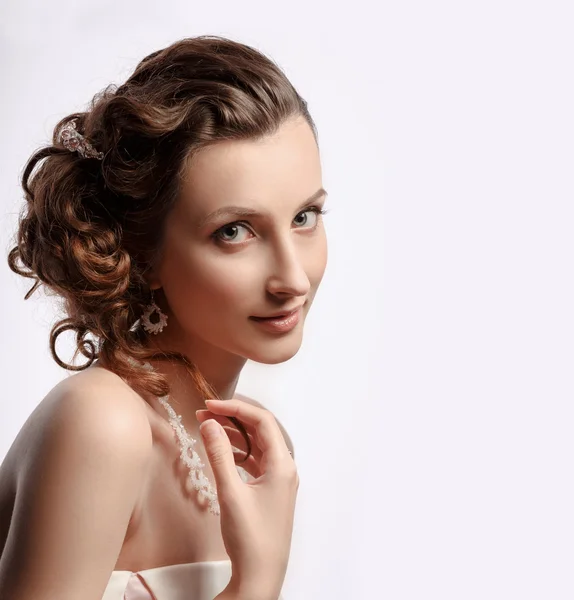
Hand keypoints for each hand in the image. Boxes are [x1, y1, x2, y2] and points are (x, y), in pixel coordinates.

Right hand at [196, 399, 297, 598]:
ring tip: (208, 429)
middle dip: (233, 418)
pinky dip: (239, 453)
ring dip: (235, 435)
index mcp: (283, 464)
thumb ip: (219, 455)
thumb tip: (209, 423)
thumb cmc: (250, 538)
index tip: (209, 406)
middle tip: (205, 414)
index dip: (235, 408)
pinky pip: (256, 461)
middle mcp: (285, 468)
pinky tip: (222, 453)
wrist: (261, 577)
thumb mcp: (230, 493)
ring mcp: (279, 480)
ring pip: (257, 446)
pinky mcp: (271, 491)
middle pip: (260, 430)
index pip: (262, 421)